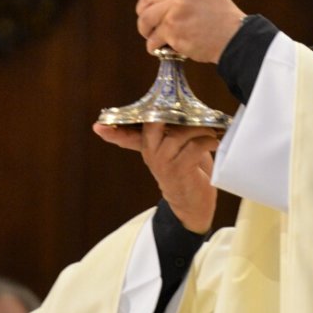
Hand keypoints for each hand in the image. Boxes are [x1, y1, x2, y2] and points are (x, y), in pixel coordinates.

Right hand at [93, 122, 218, 233]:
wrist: (193, 205)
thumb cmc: (188, 170)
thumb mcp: (177, 149)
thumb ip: (173, 131)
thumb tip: (182, 108)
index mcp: (148, 147)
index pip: (127, 136)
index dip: (113, 131)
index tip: (98, 127)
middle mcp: (152, 154)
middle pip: (153, 124)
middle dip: (170, 112)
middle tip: (188, 110)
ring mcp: (164, 163)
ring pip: (180, 133)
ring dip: (200, 128)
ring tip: (211, 129)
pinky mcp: (180, 170)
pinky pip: (195, 147)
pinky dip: (208, 141)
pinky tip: (214, 142)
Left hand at [136, 0, 244, 62]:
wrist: (235, 38)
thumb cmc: (219, 16)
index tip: (156, 2)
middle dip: (146, 12)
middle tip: (151, 23)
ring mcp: (176, 7)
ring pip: (144, 18)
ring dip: (146, 29)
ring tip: (153, 36)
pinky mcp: (172, 28)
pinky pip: (152, 39)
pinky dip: (154, 46)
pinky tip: (163, 48)